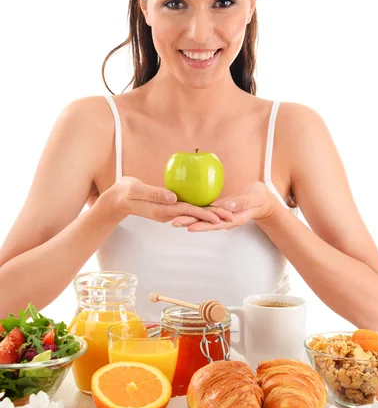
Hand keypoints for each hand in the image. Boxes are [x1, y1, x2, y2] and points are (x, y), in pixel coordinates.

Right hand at [98, 176, 234, 224]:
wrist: (114, 201)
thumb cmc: (123, 193)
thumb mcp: (136, 190)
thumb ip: (154, 193)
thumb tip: (173, 198)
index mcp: (163, 210)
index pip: (189, 212)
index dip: (206, 214)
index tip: (221, 217)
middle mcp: (168, 213)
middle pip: (195, 215)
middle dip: (214, 216)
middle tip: (233, 216)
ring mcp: (168, 212)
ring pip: (193, 213)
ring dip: (209, 213)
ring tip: (227, 213)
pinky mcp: (167, 208)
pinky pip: (186, 209)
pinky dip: (199, 209)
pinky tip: (209, 206)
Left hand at [170, 182, 278, 230]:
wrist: (261, 198)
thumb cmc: (259, 197)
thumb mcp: (254, 198)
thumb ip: (242, 203)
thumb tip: (227, 206)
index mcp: (235, 219)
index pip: (216, 224)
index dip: (203, 226)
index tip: (190, 227)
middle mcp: (225, 220)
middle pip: (206, 223)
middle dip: (190, 223)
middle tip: (174, 222)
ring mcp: (221, 215)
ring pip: (203, 219)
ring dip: (189, 219)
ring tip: (174, 219)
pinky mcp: (218, 209)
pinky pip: (205, 212)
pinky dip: (194, 212)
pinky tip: (183, 211)